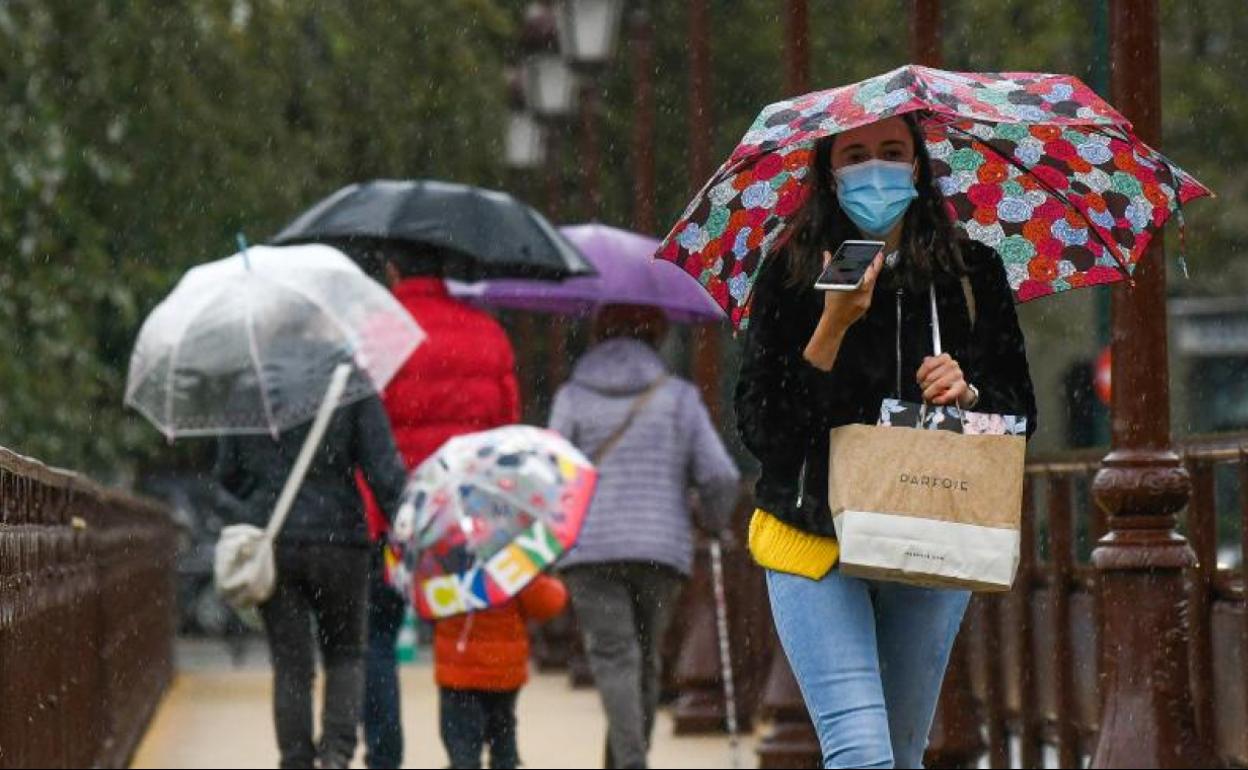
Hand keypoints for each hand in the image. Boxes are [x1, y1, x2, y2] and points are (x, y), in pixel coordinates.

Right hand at [804, 250, 883, 370]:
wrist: (835, 321)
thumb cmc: (831, 301)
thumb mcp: (830, 283)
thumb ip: (829, 266)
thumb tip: (826, 254)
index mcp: (853, 288)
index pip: (869, 273)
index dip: (875, 264)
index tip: (877, 256)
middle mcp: (862, 294)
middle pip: (872, 278)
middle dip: (875, 266)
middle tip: (878, 256)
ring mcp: (866, 300)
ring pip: (871, 284)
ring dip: (872, 275)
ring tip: (872, 265)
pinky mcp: (866, 305)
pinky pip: (869, 292)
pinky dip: (868, 284)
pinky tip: (866, 279)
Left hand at [916, 353, 972, 406]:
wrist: (958, 390)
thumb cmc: (944, 379)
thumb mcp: (934, 370)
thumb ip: (928, 364)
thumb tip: (925, 361)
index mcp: (944, 357)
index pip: (928, 365)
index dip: (921, 375)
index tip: (919, 380)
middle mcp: (952, 364)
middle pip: (931, 376)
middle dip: (924, 386)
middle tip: (924, 390)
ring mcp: (958, 375)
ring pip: (938, 385)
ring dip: (930, 393)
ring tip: (928, 396)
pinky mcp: (961, 386)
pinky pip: (948, 394)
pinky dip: (939, 399)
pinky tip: (936, 400)